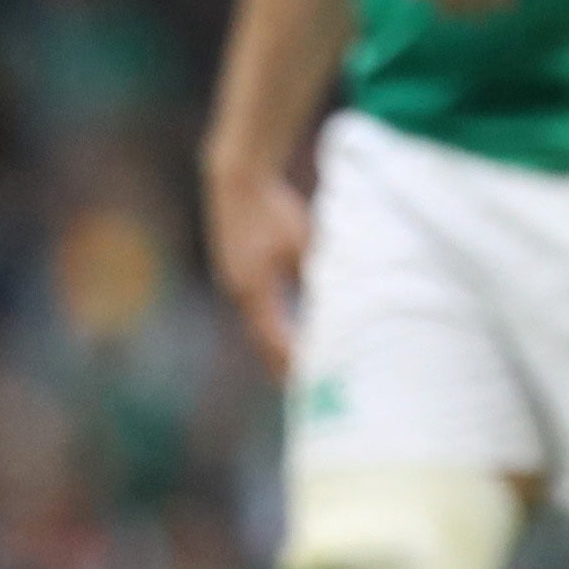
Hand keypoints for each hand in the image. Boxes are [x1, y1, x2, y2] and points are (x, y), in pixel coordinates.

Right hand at [206, 164, 309, 380]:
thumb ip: (316, 276)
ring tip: (295, 370)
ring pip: (256, 327)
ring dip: (274, 348)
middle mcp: (238, 291)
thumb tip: (335, 306)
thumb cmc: (273, 210)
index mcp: (254, 289)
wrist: (237, 179)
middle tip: (305, 390)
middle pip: (262, 340)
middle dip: (282, 364)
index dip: (294, 361)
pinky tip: (283, 333)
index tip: (313, 379)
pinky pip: (254, 310)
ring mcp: (233, 283)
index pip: (275, 338)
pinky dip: (269, 326)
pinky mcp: (235, 273)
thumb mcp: (303, 245)